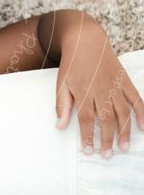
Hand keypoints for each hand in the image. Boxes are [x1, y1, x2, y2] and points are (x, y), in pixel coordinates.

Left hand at [55, 21, 143, 156]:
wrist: (86, 39)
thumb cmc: (72, 64)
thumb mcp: (61, 83)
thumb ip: (62, 105)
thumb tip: (60, 126)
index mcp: (84, 91)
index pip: (86, 119)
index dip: (88, 136)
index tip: (88, 150)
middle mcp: (102, 89)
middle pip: (106, 118)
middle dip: (107, 139)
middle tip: (107, 155)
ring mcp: (116, 85)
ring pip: (123, 112)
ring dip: (124, 131)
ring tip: (123, 148)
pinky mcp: (125, 80)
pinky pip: (136, 98)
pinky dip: (141, 112)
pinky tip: (143, 126)